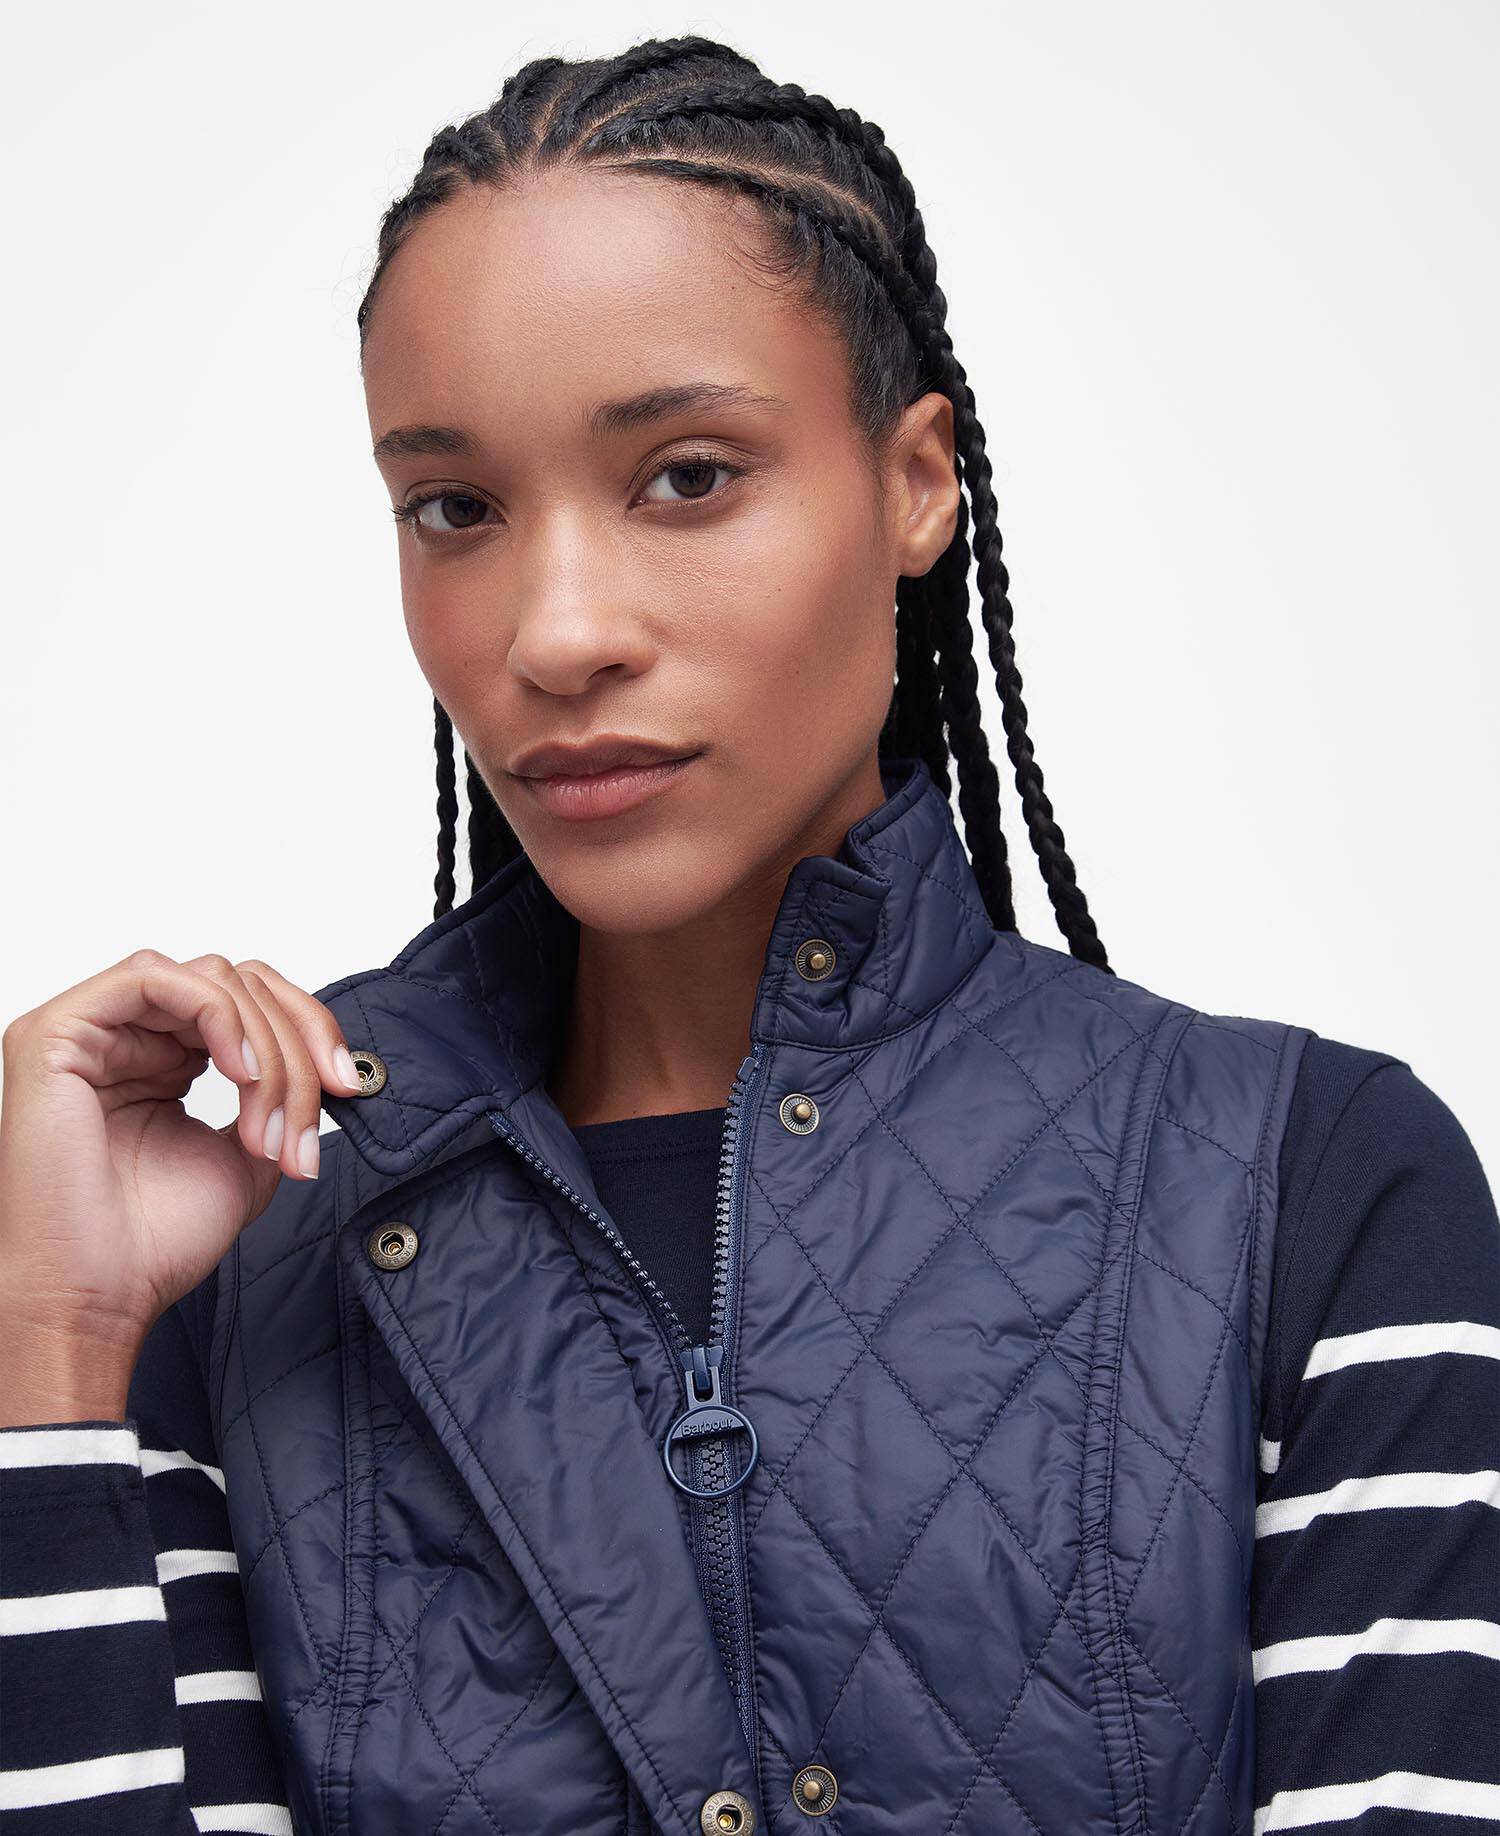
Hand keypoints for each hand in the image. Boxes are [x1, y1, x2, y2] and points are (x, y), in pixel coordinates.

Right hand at [0, 948, 364, 1366]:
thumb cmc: (153, 1243)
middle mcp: (124, 1036)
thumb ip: (281, 1100)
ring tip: (266, 1125)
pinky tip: (239, 1071)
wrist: (98, 1297)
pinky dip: (216, 1015)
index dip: (310, 1032)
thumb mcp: (249, 1157)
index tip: (347, 1088)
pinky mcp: (57, 1032)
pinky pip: (154, 976)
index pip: (250, 1003)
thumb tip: (329, 1069)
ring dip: (263, 1047)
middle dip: (296, 1046)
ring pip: (210, 980)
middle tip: (305, 1124)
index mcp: (161, 1060)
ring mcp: (87, 1030)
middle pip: (239, 984)